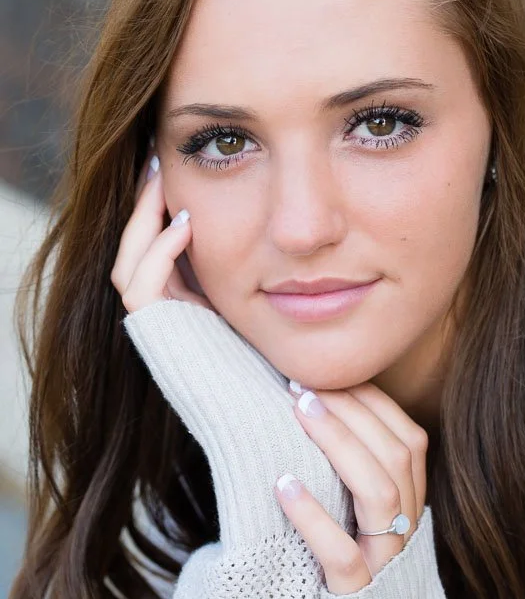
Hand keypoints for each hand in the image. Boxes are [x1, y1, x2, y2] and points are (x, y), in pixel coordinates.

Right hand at [112, 144, 354, 549]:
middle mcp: (179, 324)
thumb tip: (319, 235)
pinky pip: (138, 289)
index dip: (171, 215)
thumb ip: (298, 284)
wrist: (296, 439)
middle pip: (142, 255)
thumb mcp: (306, 319)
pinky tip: (187, 221)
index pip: (172, 258)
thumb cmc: (313, 381)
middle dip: (149, 205)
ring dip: (143, 217)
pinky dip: (154, 251)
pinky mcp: (163, 345)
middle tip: (163, 160)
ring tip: (164, 174)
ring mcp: (167, 334)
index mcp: (206, 317)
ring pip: (131, 266)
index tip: (193, 171)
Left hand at [274, 382, 427, 594]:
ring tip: (297, 412)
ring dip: (339, 443)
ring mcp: (387, 564)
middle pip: (397, 455)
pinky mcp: (357, 597)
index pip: (408, 437)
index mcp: (412, 503)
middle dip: (351, 412)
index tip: (328, 375)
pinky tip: (283, 485)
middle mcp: (408, 529)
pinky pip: (343, 555)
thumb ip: (357, 473)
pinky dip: (314, 517)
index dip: (371, 402)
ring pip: (379, 494)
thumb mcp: (362, 518)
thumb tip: (317, 405)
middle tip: (302, 386)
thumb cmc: (349, 564)